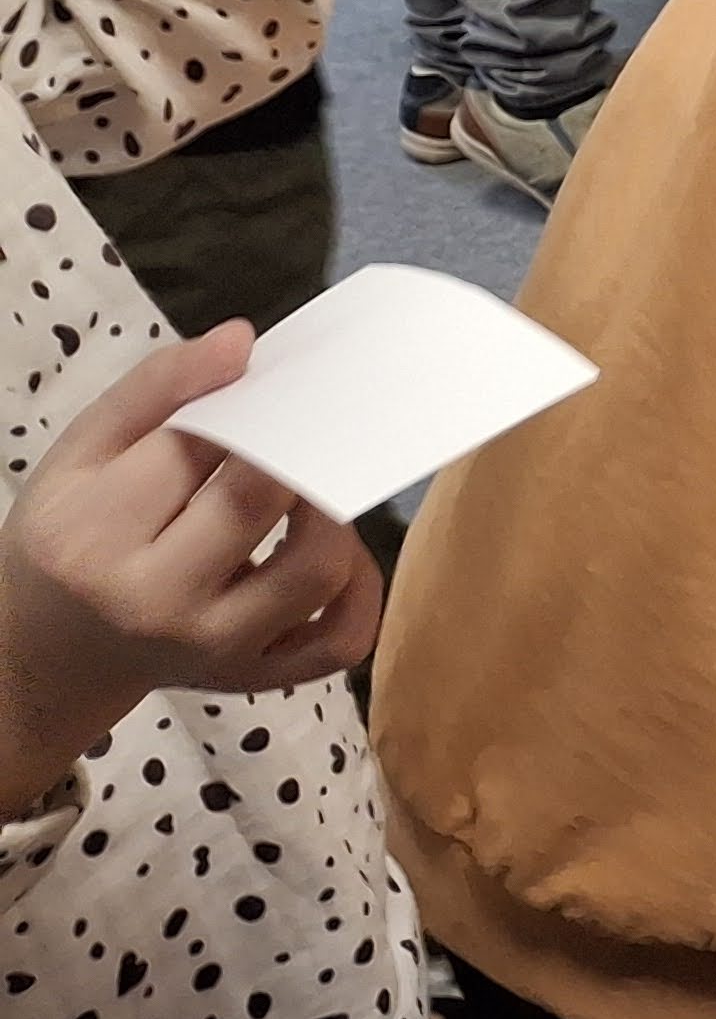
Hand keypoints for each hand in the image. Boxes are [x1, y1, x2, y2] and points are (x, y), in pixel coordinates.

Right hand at [0, 327, 381, 806]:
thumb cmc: (73, 537)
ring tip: (308, 490)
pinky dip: (362, 590)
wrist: (51, 653)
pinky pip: (342, 639)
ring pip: (317, 569)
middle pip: (260, 501)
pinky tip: (337, 556)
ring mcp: (214, 647)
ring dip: (334, 514)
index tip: (277, 386)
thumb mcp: (80, 455)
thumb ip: (155, 389)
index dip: (251, 405)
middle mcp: (154, 598)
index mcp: (95, 531)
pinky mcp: (256, 679)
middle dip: (297, 449)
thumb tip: (241, 340)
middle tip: (307, 427)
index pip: (196, 448)